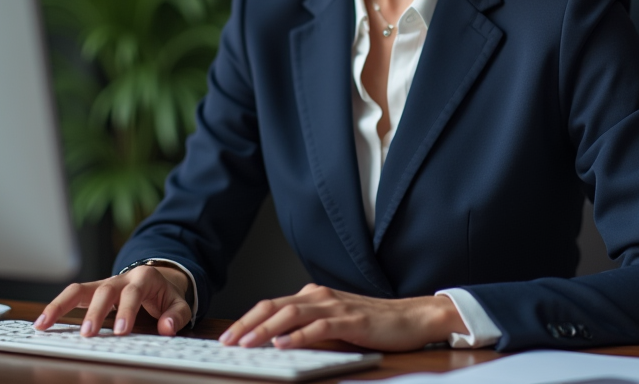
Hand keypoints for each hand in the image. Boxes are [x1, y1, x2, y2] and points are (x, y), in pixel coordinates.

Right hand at [34, 265, 191, 337]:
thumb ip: (175, 315)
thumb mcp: (178, 303)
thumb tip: (167, 328)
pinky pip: (71, 296)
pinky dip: (56, 307)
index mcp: (144, 278)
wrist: (156, 279)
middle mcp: (120, 278)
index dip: (126, 310)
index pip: (134, 292)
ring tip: (44, 324)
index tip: (120, 331)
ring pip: (79, 289)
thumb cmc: (164, 295)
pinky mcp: (91, 291)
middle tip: (88, 334)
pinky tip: (42, 322)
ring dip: (61, 305)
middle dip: (95, 312)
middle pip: (104, 291)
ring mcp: (103, 283)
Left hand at [218, 283, 466, 351]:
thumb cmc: (373, 323)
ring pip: (291, 314)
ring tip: (247, 344)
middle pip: (274, 306)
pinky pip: (319, 327)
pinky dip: (298, 335)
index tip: (228, 336)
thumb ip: (309, 326)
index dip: (247, 319)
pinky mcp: (350, 320)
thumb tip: (276, 341)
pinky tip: (283, 344)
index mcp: (314, 296)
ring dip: (265, 329)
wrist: (411, 318)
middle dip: (247, 324)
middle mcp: (320, 296)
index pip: (272, 305)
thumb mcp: (334, 323)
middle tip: (227, 342)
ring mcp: (335, 306)